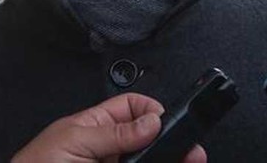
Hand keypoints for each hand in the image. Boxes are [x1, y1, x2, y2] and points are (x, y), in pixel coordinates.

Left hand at [11, 92, 206, 162]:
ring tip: (185, 160)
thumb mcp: (75, 142)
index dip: (151, 111)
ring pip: (145, 161)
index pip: (131, 108)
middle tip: (191, 153)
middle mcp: (106, 149)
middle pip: (146, 140)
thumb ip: (114, 132)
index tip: (166, 123)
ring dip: (166, 158)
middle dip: (170, 143)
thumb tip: (151, 119)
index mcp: (94, 125)